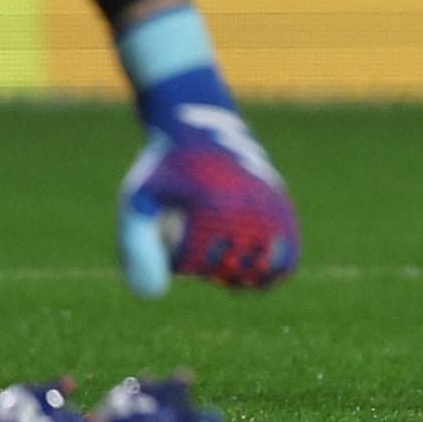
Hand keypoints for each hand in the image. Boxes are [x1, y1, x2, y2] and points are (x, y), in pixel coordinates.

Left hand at [115, 9, 296, 295]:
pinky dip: (270, 271)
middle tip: (194, 249)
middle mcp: (247, 204)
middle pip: (224, 269)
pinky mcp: (283, 208)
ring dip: (238, 273)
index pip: (191, 264)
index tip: (168, 239)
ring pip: (261, 270)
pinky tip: (246, 266)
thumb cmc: (164, 168)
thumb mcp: (137, 198)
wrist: (202, 126)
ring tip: (220, 259)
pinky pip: (286, 258)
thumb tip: (154, 295)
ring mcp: (269, 206)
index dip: (175, 262)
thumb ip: (136, 246)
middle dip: (205, 268)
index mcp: (211, 203)